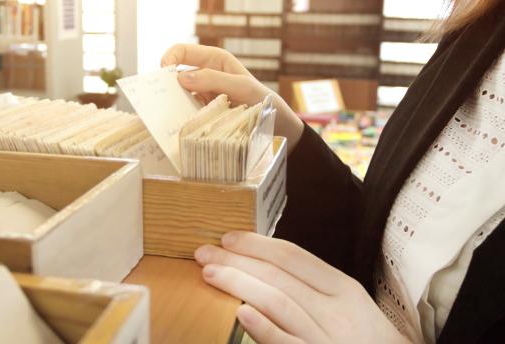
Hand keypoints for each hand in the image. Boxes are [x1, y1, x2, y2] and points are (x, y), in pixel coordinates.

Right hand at [161, 43, 303, 151]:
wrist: (274, 125)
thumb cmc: (262, 99)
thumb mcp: (242, 87)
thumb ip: (214, 80)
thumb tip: (181, 78)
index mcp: (213, 59)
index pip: (182, 51)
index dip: (169, 59)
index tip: (163, 74)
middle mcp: (205, 74)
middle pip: (175, 74)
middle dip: (166, 85)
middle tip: (159, 101)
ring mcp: (202, 94)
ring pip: (178, 95)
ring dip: (172, 104)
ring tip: (168, 117)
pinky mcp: (202, 111)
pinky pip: (185, 111)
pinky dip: (180, 117)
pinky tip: (179, 126)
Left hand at [195, 232, 409, 343]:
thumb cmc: (366, 340)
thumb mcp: (349, 306)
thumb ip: (314, 286)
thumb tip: (265, 267)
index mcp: (343, 288)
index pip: (292, 256)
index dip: (256, 244)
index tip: (227, 237)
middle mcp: (336, 310)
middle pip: (278, 275)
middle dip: (236, 260)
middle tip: (204, 253)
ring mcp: (328, 338)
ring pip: (278, 302)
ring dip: (240, 284)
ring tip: (210, 274)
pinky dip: (265, 329)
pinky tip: (241, 314)